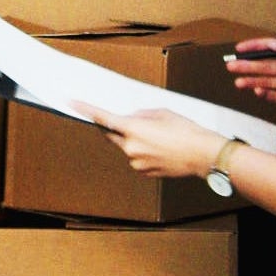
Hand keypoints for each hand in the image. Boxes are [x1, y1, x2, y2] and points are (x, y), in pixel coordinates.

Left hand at [72, 104, 222, 179]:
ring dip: (134, 141)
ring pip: (127, 148)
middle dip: (115, 128)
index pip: (103, 118)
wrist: (203, 155)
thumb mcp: (162, 113)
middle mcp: (131, 148)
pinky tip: (161, 149)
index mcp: (133, 129)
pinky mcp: (144, 172)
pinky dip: (144, 152)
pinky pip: (137, 158)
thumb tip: (133, 119)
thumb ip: (142, 115)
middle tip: (126, 122)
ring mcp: (136, 162)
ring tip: (159, 138)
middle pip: (112, 135)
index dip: (86, 110)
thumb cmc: (186, 132)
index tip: (72, 103)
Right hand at [224, 35, 275, 104]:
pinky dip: (266, 94)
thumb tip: (273, 43)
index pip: (271, 49)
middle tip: (231, 66)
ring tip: (238, 83)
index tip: (239, 49)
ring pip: (269, 82)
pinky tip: (257, 91)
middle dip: (247, 66)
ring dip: (252, 82)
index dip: (255, 46)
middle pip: (266, 66)